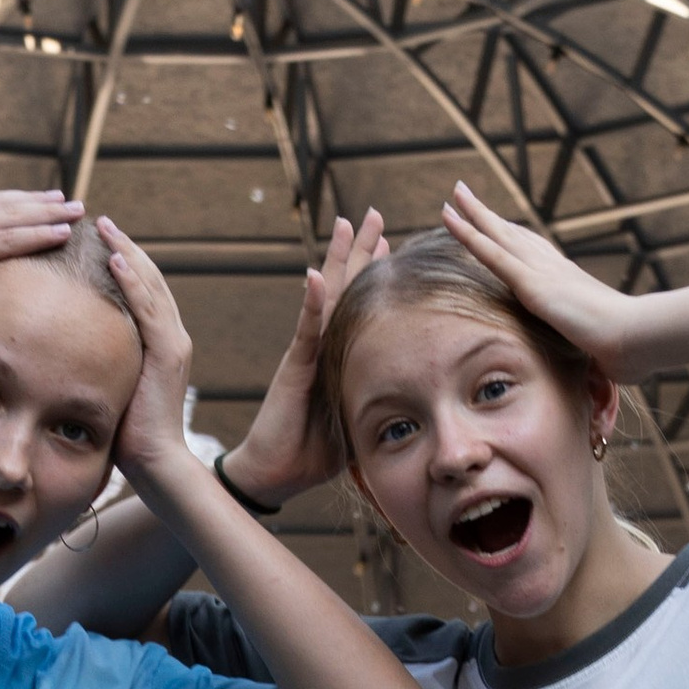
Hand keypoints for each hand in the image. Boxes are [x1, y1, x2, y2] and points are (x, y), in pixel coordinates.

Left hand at [93, 217, 196, 485]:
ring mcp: (173, 342)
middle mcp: (172, 336)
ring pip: (150, 283)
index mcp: (159, 343)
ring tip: (104, 225)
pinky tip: (114, 257)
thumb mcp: (109, 389)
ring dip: (127, 251)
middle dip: (124, 245)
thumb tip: (64, 353)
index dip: (122, 261)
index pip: (141, 290)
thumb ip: (98, 365)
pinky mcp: (168, 353)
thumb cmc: (128, 438)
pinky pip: (149, 307)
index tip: (96, 239)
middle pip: (148, 277)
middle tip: (98, 219)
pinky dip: (132, 280)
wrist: (156, 465)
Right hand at [227, 210, 388, 503]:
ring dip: (337, 259)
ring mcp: (307, 353)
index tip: (392, 242)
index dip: (375, 273)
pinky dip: (313, 303)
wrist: (275, 475)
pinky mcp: (294, 368)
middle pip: (345, 287)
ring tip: (346, 222)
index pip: (361, 305)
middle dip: (360, 249)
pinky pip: (305, 330)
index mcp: (339, 355)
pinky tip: (318, 275)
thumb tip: (413, 401)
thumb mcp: (358, 421)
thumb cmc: (313, 454)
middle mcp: (323, 346)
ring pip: (326, 296)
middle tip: (373, 213)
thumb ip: (376, 401)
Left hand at [441, 179, 633, 382]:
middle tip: (467, 195)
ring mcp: (542, 273)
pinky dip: (468, 234)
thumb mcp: (599, 351)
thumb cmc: (626, 350)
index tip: (502, 224)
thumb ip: (591, 353)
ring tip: (455, 194)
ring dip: (474, 214)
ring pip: (499, 235)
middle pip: (515, 235)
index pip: (536, 253)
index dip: (516, 237)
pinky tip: (450, 218)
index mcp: (568, 282)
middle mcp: (554, 269)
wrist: (635, 339)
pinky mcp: (531, 284)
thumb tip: (600, 374)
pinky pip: (491, 253)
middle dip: (490, 216)